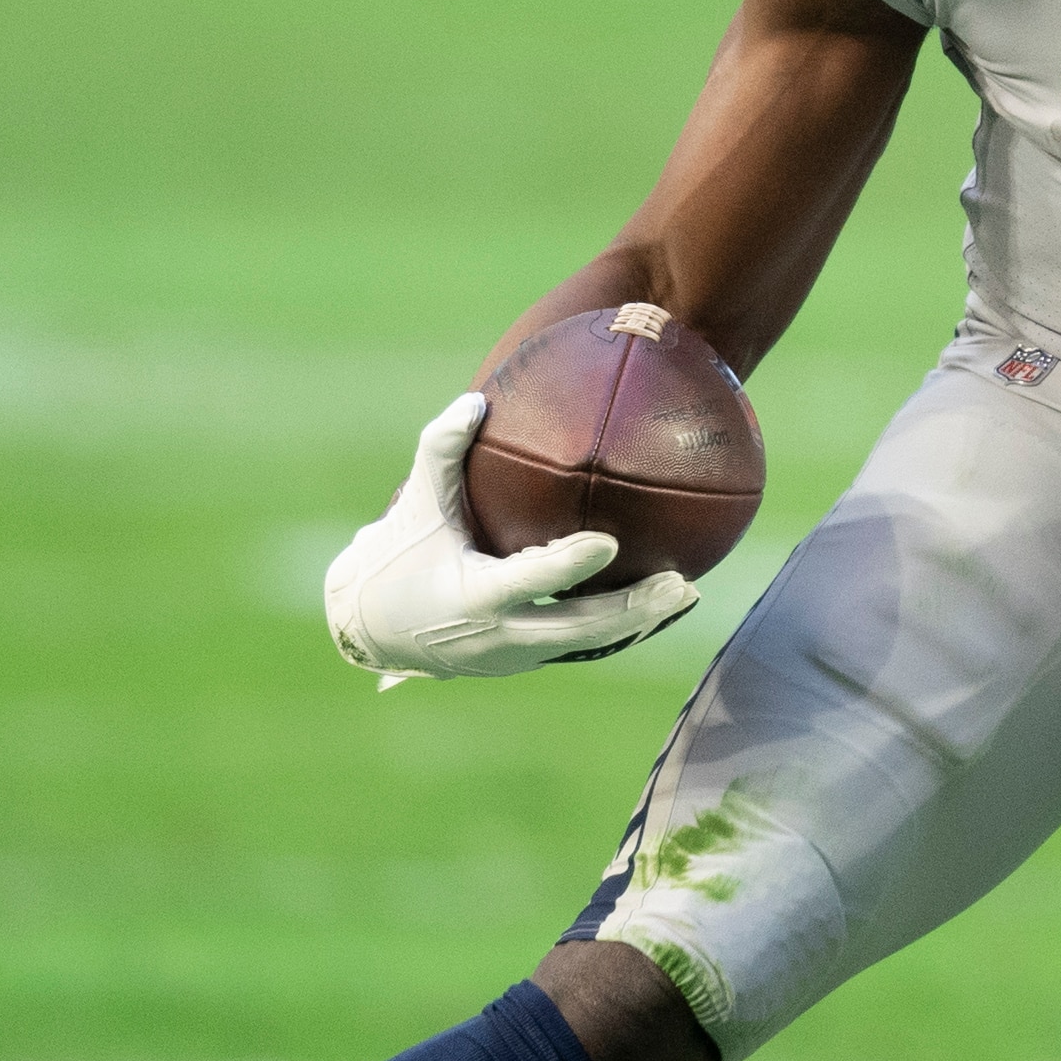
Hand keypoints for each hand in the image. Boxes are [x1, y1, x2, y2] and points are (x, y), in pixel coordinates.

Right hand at [324, 393, 698, 683]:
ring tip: (686, 593)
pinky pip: (580, 645)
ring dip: (637, 623)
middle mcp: (500, 635)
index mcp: (474, 596)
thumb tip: (477, 399)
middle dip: (632, 610)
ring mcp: (516, 655)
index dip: (567, 565)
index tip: (608, 542)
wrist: (373, 627)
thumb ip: (443, 450)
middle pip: (579, 628)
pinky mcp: (526, 660)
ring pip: (587, 643)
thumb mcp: (417, 502)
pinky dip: (618, 627)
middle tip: (679, 583)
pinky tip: (659, 603)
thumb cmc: (398, 555)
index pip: (528, 581)